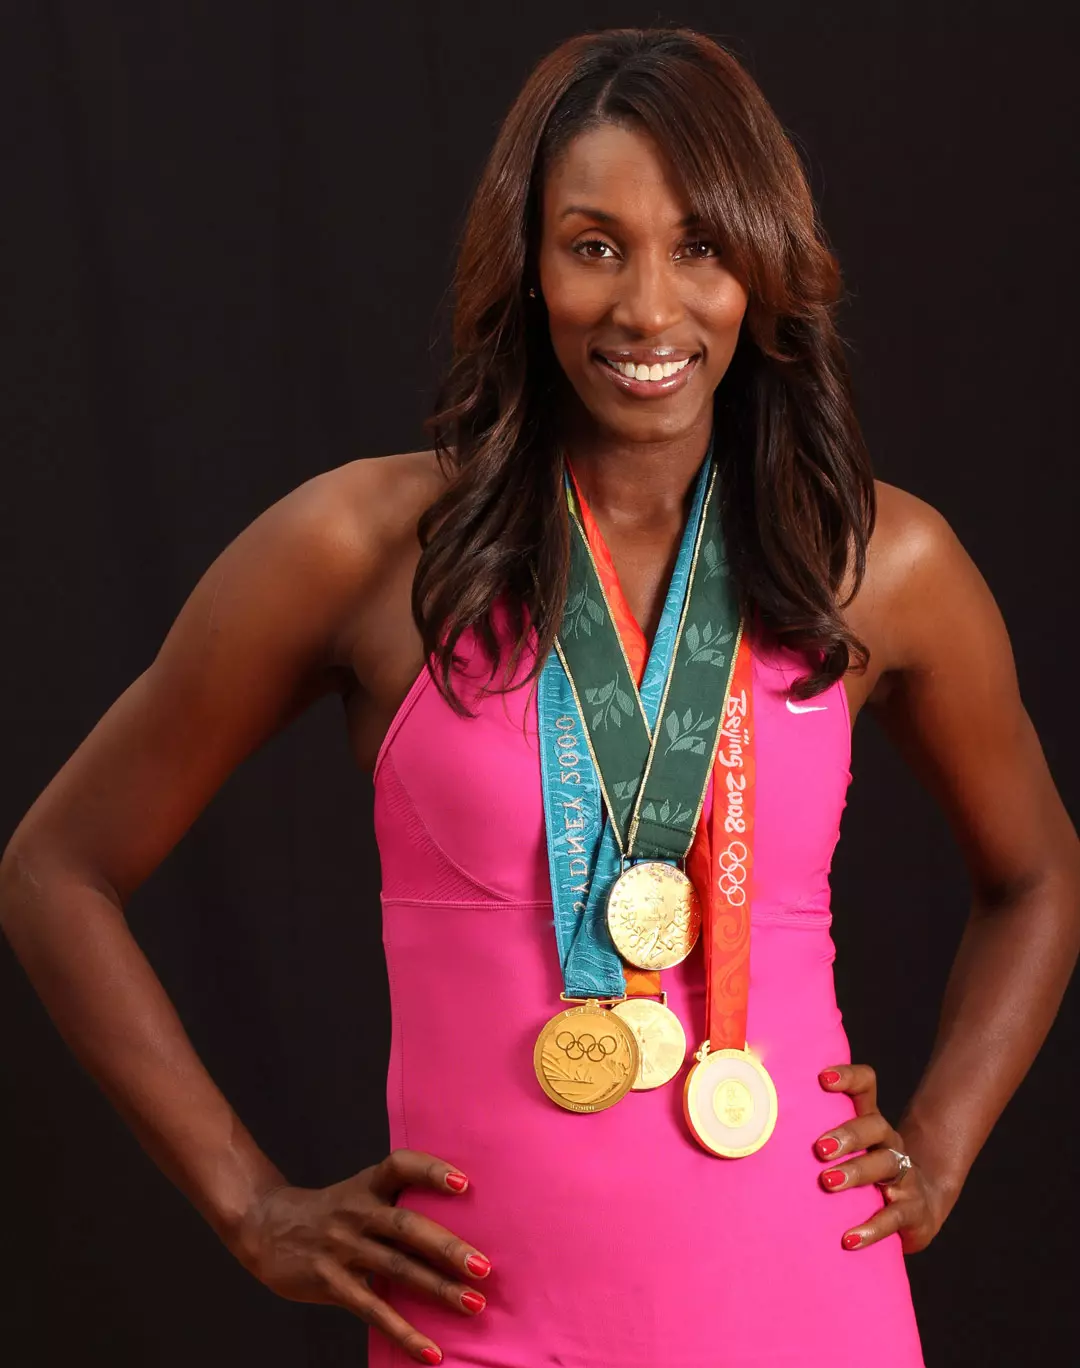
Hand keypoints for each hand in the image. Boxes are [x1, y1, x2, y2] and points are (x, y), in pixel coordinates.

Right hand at [229, 1148, 491, 1364]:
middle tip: (483, 1266)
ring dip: (437, 1289)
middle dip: (447, 1247)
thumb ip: (397, 1203)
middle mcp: (358, 1212)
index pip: (400, 1165)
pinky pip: (372, 1309)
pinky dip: (404, 1332)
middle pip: (407, 1226)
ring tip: (473, 1304)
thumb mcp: (359, 1194)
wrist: (267, 1227)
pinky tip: (430, 1351)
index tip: (464, 1184)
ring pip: (396, 1268)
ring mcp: (343, 1247)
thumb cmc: (330, 1212)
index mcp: (368, 1185)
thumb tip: (458, 1224)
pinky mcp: (331, 1281)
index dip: (431, 1171)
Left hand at [815, 1063, 947, 1253]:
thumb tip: (748, 1133)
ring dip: (856, 1172)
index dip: (849, 1076)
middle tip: (819, 1148)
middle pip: (875, 1125)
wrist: (919, 1209)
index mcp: (869, 1122)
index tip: (823, 1078)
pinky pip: (895, 1216)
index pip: (866, 1085)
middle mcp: (888, 1143)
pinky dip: (872, 1227)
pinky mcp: (913, 1210)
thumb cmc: (863, 1175)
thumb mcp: (843, 1153)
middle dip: (848, 1134)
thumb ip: (809, 1139)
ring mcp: (905, 1175)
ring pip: (887, 1163)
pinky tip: (849, 1238)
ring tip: (828, 1182)